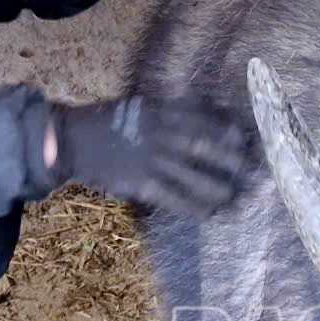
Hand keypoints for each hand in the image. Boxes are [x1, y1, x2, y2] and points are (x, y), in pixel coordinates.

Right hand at [43, 96, 252, 213]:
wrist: (70, 138)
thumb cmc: (107, 121)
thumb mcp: (138, 106)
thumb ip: (166, 112)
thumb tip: (199, 118)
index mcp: (158, 111)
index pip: (200, 119)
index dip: (224, 130)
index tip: (243, 139)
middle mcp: (158, 133)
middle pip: (202, 145)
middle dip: (228, 158)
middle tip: (249, 170)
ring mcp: (149, 159)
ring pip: (191, 174)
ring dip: (216, 187)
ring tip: (235, 198)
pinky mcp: (138, 181)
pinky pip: (172, 197)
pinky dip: (193, 206)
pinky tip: (209, 214)